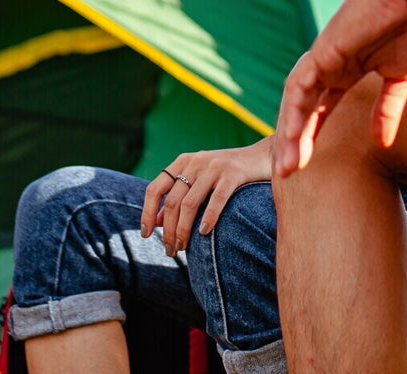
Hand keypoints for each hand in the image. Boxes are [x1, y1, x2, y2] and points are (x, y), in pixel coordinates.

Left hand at [141, 138, 272, 254]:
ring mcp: (213, 167)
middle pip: (172, 201)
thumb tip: (157, 222)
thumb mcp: (199, 180)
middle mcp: (195, 162)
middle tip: (170, 251)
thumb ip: (178, 198)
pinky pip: (216, 199)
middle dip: (168, 230)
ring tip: (183, 248)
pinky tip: (204, 233)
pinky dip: (208, 218)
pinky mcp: (233, 174)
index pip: (155, 188)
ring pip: (190, 203)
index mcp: (182, 162)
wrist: (262, 155)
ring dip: (183, 230)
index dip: (147, 212)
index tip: (145, 234)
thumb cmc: (227, 173)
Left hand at [273, 0, 406, 178]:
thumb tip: (380, 142)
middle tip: (285, 175)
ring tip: (288, 165)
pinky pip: (303, 84)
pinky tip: (293, 134)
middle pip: (301, 108)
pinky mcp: (324, 50)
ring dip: (290, 133)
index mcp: (343, 71)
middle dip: (293, 142)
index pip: (318, 109)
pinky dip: (297, 109)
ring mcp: (322, 56)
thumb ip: (386, 109)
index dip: (309, 136)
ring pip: (296, 100)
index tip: (303, 167)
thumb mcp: (400, 78)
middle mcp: (326, 65)